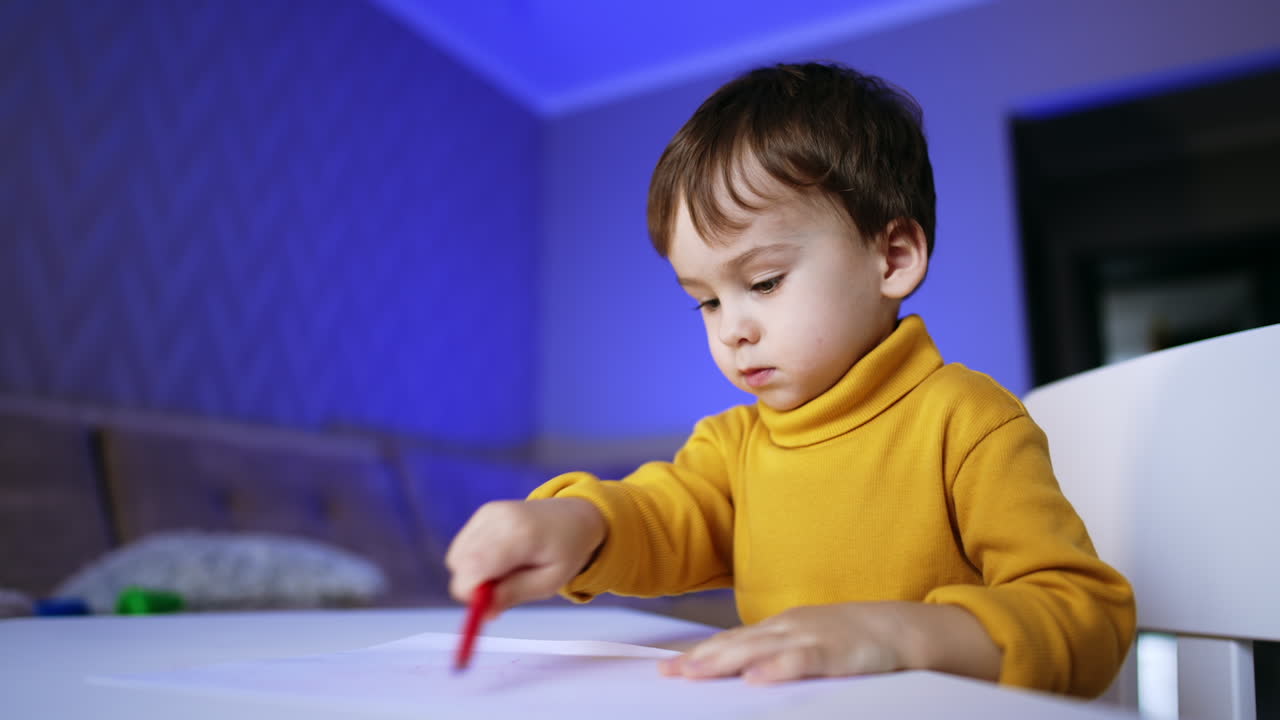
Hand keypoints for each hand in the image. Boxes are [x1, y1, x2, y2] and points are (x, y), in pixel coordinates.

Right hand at [445, 498, 605, 617]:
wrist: (573, 517)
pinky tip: (501, 558)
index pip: (476, 565)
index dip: (471, 592)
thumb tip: (484, 612)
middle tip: (500, 592)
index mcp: (521, 534)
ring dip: (474, 573)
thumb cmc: (565, 552)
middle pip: (460, 562)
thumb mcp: (549, 582)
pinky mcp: (483, 513)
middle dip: (472, 586)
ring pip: (457, 557)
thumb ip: (515, 594)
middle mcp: (499, 518)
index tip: (486, 607)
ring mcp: (489, 513)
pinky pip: (462, 547)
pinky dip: (474, 559)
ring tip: (506, 571)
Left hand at [658, 602, 917, 683]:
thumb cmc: (848, 640)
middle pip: (735, 644)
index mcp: (778, 628)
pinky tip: (754, 679)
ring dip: (724, 661)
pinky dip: (776, 668)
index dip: (699, 655)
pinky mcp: (833, 652)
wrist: (897, 629)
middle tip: (668, 674)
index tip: (667, 670)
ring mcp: (808, 637)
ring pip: (758, 649)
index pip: (730, 641)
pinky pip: (800, 660)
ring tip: (695, 673)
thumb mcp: (804, 644)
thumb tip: (738, 674)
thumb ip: (772, 655)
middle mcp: (786, 629)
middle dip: (700, 659)